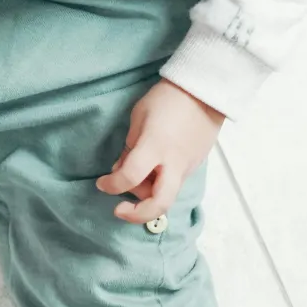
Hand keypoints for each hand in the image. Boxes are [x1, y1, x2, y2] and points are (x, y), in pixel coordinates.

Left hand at [95, 80, 224, 224]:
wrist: (205, 92)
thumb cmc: (167, 99)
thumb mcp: (139, 118)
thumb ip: (129, 147)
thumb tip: (122, 169)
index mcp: (155, 146)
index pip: (130, 177)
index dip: (112, 185)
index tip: (101, 183)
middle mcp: (174, 163)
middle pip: (159, 204)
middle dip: (137, 214)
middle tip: (120, 209)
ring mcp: (188, 167)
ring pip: (167, 195)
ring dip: (147, 195)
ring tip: (135, 175)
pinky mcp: (195, 166)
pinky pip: (174, 183)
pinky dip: (158, 184)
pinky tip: (151, 171)